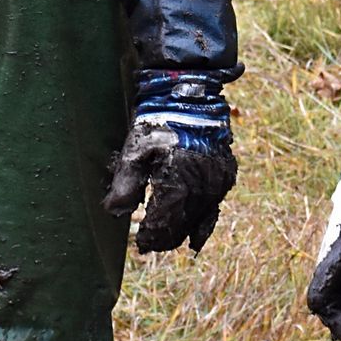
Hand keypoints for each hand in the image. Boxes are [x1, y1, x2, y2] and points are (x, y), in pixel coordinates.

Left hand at [103, 71, 236, 253]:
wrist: (190, 96)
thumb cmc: (157, 124)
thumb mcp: (134, 153)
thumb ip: (125, 186)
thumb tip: (115, 213)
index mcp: (178, 185)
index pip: (164, 225)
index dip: (151, 238)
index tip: (140, 244)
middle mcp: (202, 188)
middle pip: (182, 226)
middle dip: (165, 237)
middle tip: (148, 243)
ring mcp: (217, 183)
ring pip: (198, 219)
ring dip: (182, 230)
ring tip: (167, 238)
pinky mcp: (225, 175)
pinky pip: (215, 207)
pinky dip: (204, 223)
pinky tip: (196, 239)